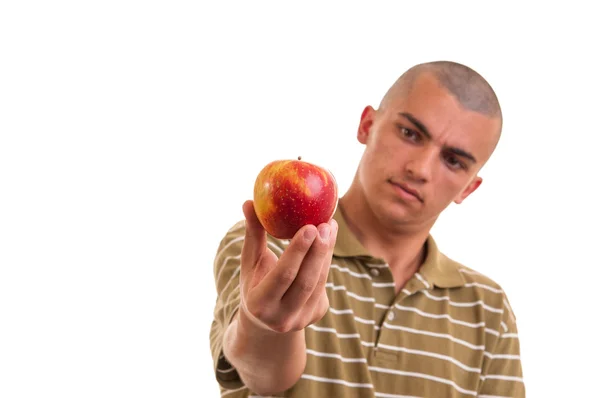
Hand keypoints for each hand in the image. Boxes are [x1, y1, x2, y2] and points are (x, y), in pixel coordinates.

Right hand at [238, 200, 337, 333]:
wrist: (265, 321)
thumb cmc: (254, 281)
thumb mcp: (250, 262)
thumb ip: (253, 234)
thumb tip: (248, 202)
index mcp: (260, 304)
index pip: (283, 276)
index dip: (297, 252)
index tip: (309, 226)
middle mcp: (282, 318)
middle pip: (306, 281)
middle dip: (318, 251)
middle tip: (325, 223)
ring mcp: (302, 319)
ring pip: (320, 282)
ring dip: (327, 252)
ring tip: (329, 226)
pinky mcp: (317, 314)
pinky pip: (324, 283)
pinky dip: (326, 260)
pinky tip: (327, 240)